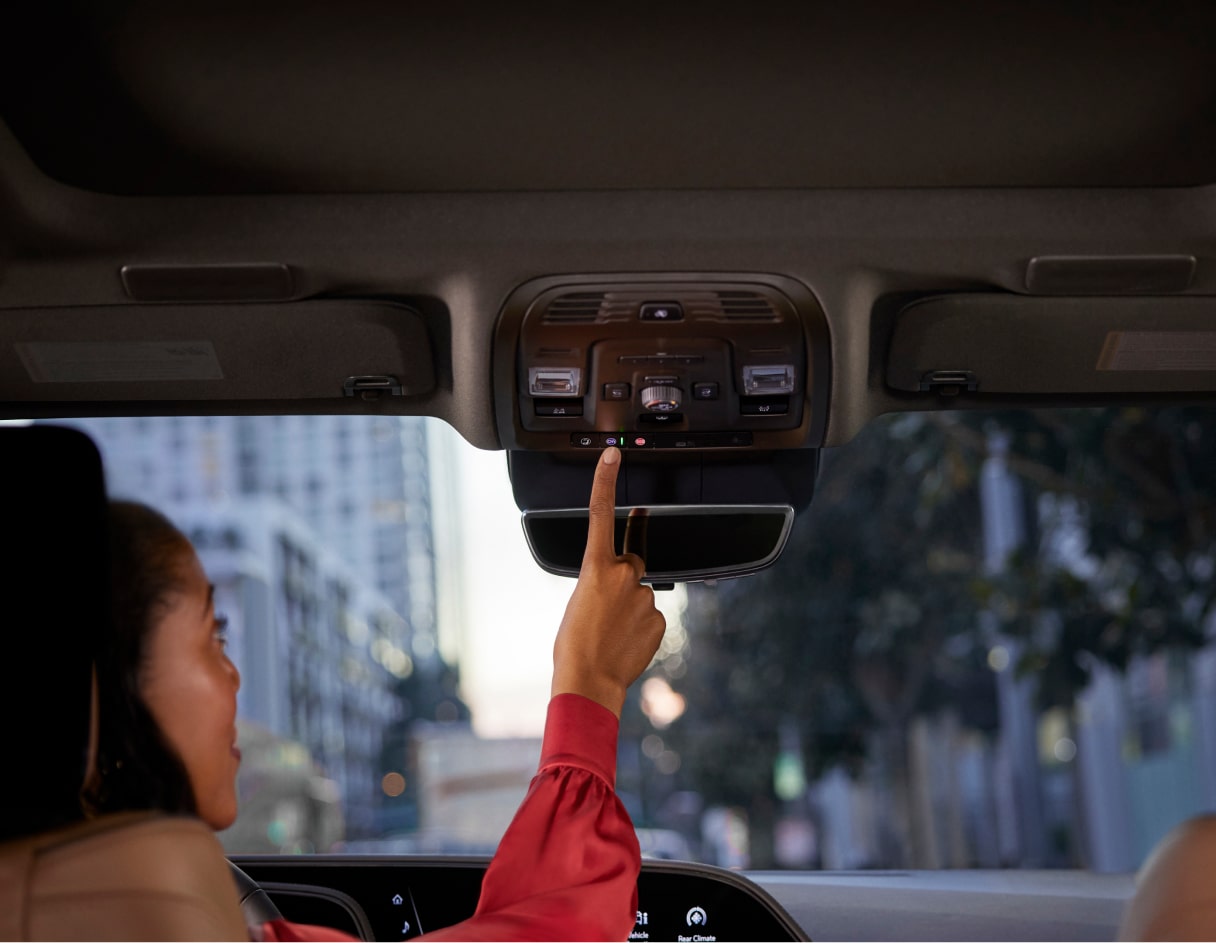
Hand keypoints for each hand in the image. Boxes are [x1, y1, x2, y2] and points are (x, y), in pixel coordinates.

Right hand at [551, 447, 666, 716]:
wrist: (588, 682)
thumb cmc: (573, 646)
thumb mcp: (578, 603)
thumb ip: (602, 584)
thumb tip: (619, 589)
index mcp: (595, 567)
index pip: (601, 513)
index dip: (607, 481)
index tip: (614, 455)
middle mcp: (624, 575)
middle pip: (632, 561)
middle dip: (623, 576)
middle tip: (606, 605)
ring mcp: (644, 596)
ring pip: (640, 593)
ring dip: (629, 608)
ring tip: (611, 633)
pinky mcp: (659, 618)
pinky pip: (651, 616)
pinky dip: (640, 627)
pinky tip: (625, 642)